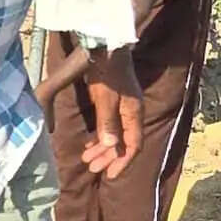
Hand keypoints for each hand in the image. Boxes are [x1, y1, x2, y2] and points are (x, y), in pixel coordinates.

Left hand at [38, 34, 142, 179]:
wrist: (107, 45)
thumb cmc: (107, 71)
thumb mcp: (106, 98)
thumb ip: (108, 122)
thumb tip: (111, 146)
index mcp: (133, 113)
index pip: (133, 145)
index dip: (123, 162)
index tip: (110, 175)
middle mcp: (131, 112)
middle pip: (123, 142)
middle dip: (109, 157)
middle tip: (92, 168)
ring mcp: (123, 106)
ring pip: (115, 134)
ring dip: (103, 148)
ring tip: (87, 159)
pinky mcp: (113, 100)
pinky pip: (109, 125)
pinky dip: (100, 136)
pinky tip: (89, 143)